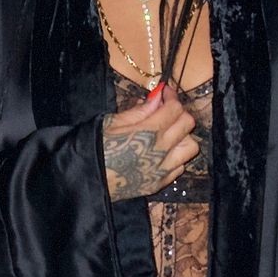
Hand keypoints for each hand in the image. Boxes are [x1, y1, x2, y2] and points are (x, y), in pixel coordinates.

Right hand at [102, 84, 196, 200]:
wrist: (86, 181)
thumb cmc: (94, 148)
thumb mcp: (112, 123)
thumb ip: (139, 110)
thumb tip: (158, 96)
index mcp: (148, 133)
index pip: (175, 108)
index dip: (171, 96)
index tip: (164, 93)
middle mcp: (161, 152)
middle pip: (188, 124)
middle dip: (178, 112)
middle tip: (165, 110)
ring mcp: (162, 170)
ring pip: (191, 147)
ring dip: (182, 136)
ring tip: (167, 133)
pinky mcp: (159, 184)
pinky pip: (180, 166)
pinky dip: (176, 156)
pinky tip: (161, 152)